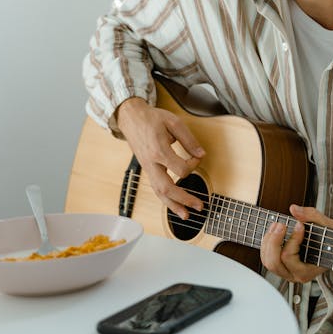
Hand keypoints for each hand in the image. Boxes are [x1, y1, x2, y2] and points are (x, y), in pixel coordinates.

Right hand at [116, 97, 205, 218]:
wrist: (131, 118)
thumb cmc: (152, 119)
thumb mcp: (174, 123)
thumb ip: (189, 140)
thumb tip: (201, 155)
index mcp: (158, 151)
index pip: (181, 168)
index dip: (194, 165)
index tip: (197, 157)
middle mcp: (151, 163)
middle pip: (166, 188)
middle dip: (184, 199)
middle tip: (199, 205)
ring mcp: (147, 168)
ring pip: (159, 192)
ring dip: (174, 205)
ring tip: (187, 215)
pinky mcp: (147, 169)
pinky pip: (156, 188)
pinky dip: (166, 199)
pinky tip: (175, 205)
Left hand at [260, 205, 332, 282]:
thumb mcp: (328, 226)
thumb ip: (312, 216)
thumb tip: (293, 209)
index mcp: (307, 272)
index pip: (289, 257)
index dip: (292, 239)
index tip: (300, 225)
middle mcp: (294, 275)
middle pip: (273, 262)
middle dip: (273, 241)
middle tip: (281, 224)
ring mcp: (286, 272)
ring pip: (267, 261)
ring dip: (268, 241)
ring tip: (277, 225)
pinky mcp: (281, 265)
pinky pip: (266, 257)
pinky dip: (267, 243)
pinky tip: (275, 230)